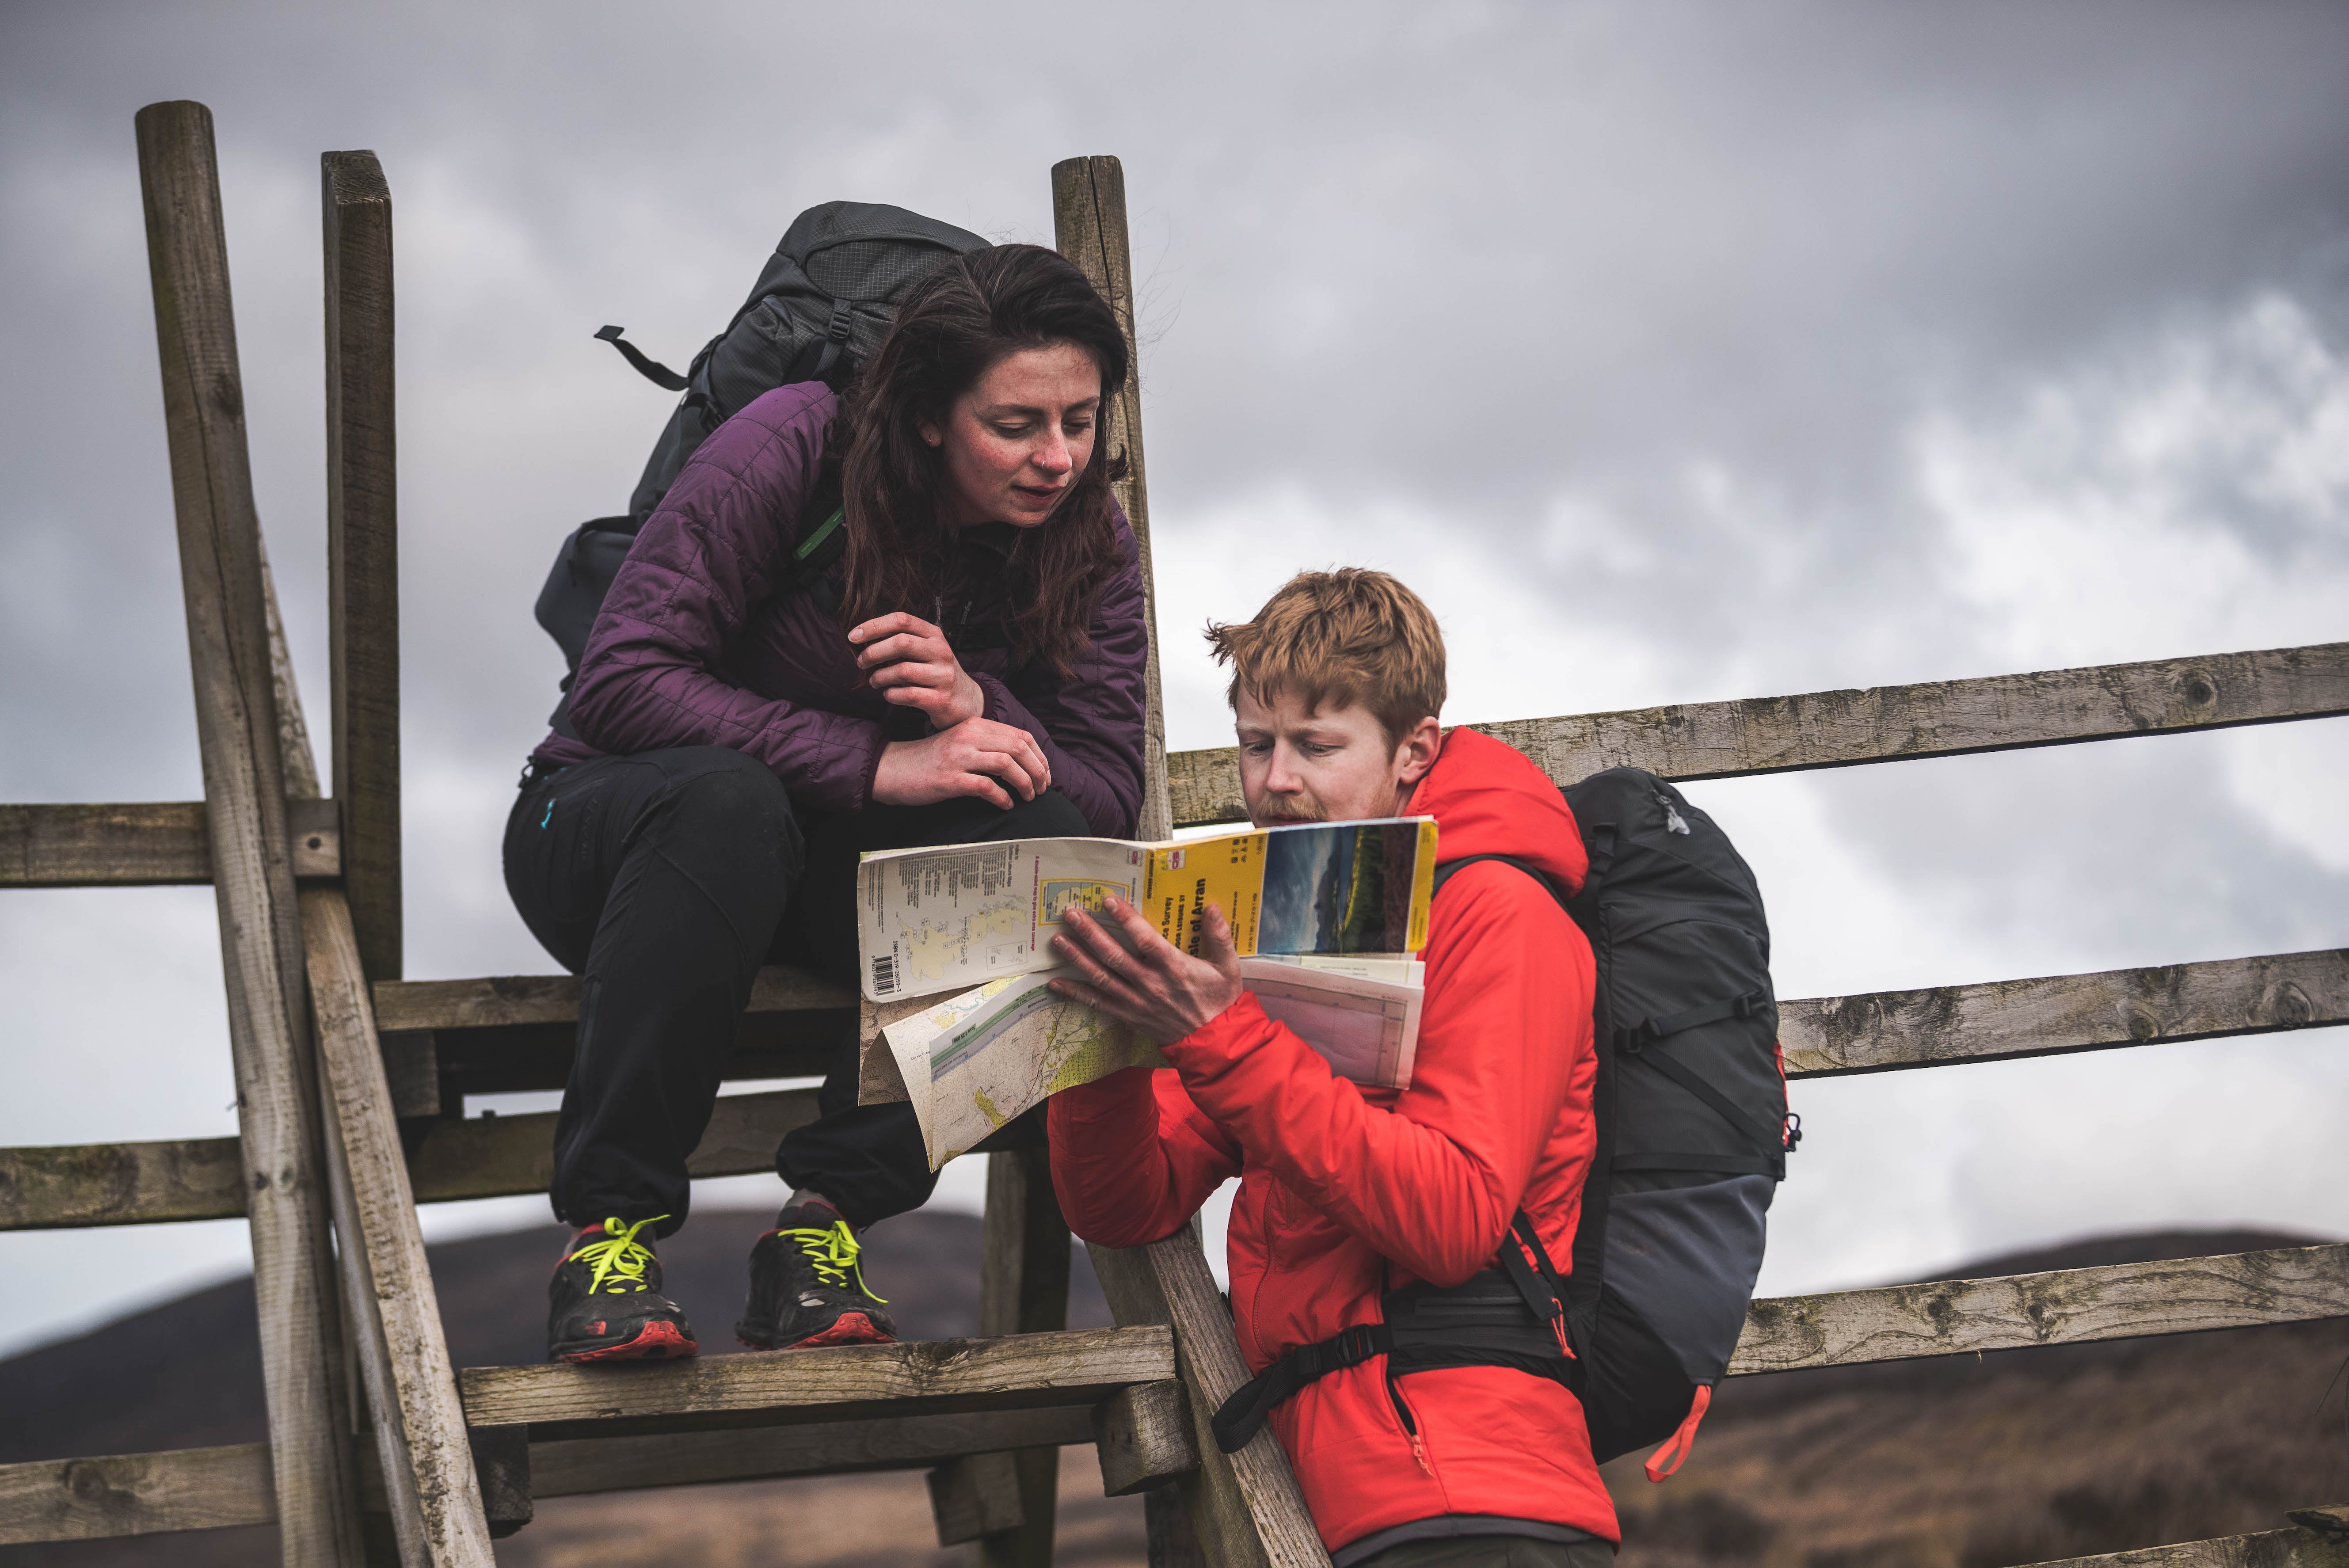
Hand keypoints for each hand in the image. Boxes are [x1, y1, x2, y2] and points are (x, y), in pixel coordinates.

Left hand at [850, 612, 984, 728]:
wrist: (965, 700)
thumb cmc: (935, 672)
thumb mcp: (925, 650)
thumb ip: (901, 642)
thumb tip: (862, 639)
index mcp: (934, 635)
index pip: (902, 620)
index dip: (874, 626)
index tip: (853, 636)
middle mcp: (941, 651)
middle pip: (900, 643)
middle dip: (873, 652)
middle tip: (862, 662)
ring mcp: (943, 675)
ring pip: (902, 671)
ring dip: (879, 677)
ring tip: (874, 681)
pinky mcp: (941, 699)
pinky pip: (907, 695)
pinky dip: (891, 695)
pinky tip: (888, 694)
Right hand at [871, 718, 1051, 809]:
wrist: (894, 769)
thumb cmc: (932, 759)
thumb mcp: (962, 743)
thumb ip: (989, 745)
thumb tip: (1025, 762)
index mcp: (975, 725)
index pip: (1021, 735)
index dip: (1040, 756)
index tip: (1046, 773)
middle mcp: (969, 736)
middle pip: (1019, 748)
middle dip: (1038, 770)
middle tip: (1042, 788)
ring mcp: (959, 757)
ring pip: (1007, 764)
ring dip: (1025, 783)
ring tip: (1029, 797)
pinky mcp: (951, 779)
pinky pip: (987, 787)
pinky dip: (1003, 797)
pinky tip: (1006, 805)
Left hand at [1049, 898, 1243, 1043]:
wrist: (1213, 1042)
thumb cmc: (1220, 1000)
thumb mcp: (1228, 967)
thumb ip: (1220, 936)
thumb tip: (1210, 907)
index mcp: (1174, 968)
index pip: (1146, 940)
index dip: (1126, 920)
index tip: (1108, 901)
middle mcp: (1151, 984)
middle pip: (1114, 956)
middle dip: (1091, 934)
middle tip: (1071, 915)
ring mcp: (1137, 1002)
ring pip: (1102, 977)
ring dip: (1078, 958)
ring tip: (1058, 940)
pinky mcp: (1128, 1016)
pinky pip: (1098, 1004)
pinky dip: (1076, 994)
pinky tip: (1055, 983)